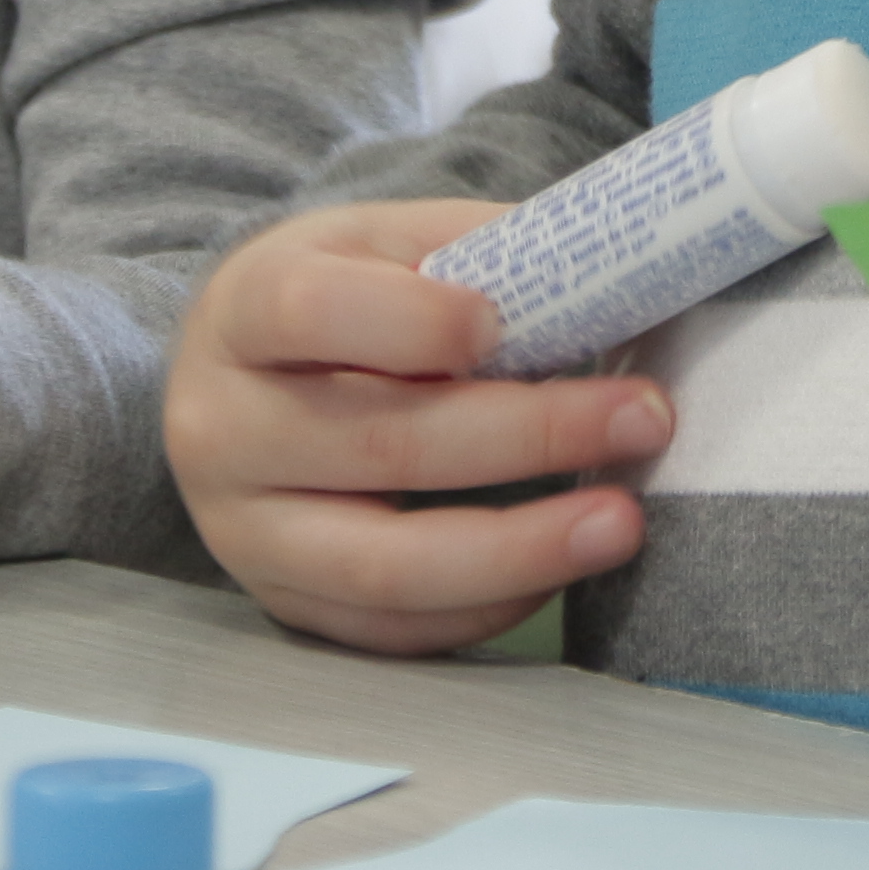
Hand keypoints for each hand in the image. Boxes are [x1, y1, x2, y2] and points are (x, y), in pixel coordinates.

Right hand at [162, 198, 671, 653]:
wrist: (236, 381)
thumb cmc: (336, 299)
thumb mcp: (381, 241)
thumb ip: (476, 251)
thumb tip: (607, 273)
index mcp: (244, 310)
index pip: (311, 312)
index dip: (411, 322)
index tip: (503, 324)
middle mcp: (224, 429)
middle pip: (381, 444)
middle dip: (529, 435)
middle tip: (644, 416)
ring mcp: (246, 533)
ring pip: (387, 563)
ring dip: (521, 549)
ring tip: (623, 522)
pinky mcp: (284, 604)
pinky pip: (392, 628)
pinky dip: (487, 604)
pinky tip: (561, 566)